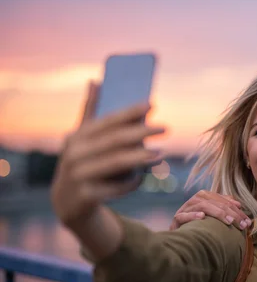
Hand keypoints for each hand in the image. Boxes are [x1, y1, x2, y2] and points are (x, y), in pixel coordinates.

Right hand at [50, 81, 165, 228]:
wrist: (66, 201)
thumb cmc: (82, 161)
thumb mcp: (82, 137)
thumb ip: (90, 111)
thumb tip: (95, 80)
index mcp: (78, 136)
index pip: (108, 121)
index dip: (130, 112)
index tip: (152, 105)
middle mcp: (75, 154)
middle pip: (115, 140)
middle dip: (141, 133)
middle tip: (165, 128)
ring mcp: (78, 175)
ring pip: (116, 163)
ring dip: (140, 157)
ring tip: (161, 153)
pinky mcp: (85, 196)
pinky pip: (116, 188)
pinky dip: (131, 182)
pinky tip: (142, 177)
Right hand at [170, 190, 250, 230]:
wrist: (178, 234)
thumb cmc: (198, 224)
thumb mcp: (212, 215)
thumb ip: (223, 207)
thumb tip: (238, 204)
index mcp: (205, 196)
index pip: (224, 201)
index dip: (237, 211)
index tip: (248, 222)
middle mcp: (195, 199)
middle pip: (216, 203)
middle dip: (232, 213)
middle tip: (243, 225)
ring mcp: (185, 209)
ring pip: (202, 206)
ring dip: (217, 213)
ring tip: (229, 221)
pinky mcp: (176, 219)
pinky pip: (184, 216)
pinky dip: (192, 215)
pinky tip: (202, 217)